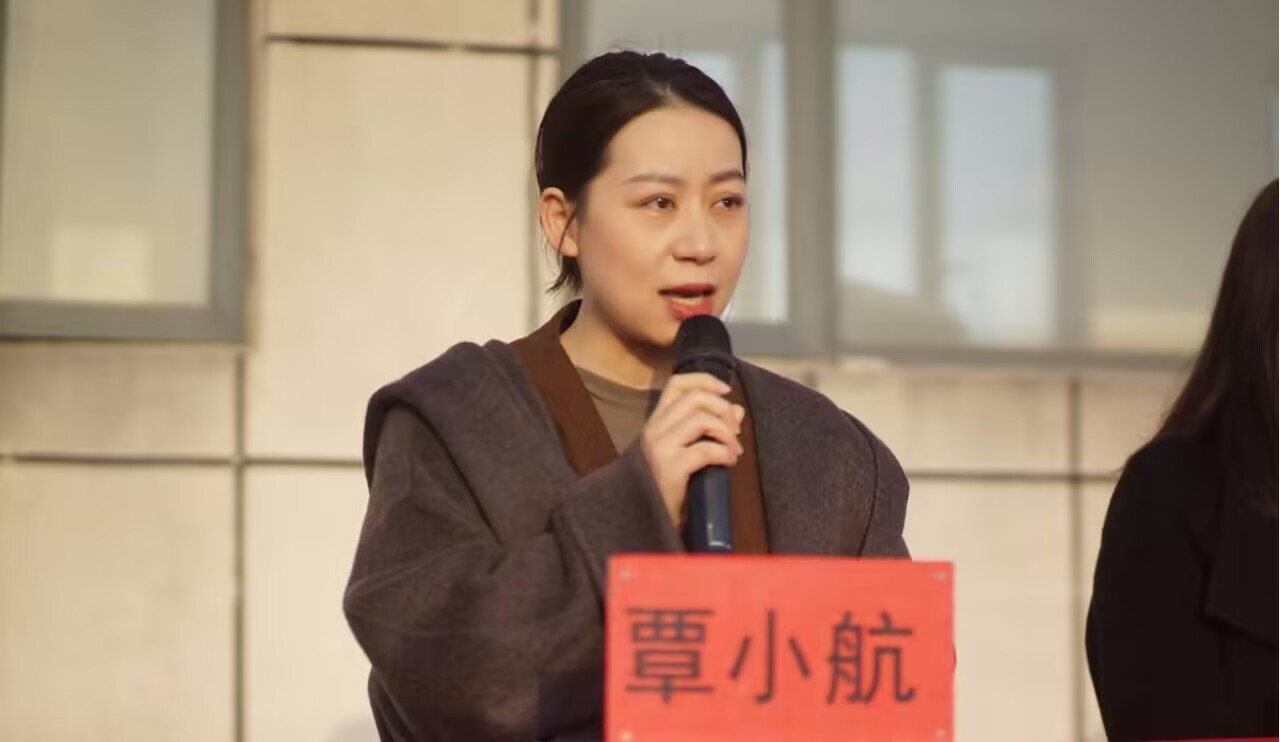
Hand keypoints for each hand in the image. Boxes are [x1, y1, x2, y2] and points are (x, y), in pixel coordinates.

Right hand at [639, 373, 744, 525]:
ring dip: (726, 433)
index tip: (726, 390)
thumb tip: (738, 409)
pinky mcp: (670, 467)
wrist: (646, 521)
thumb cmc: (668, 486)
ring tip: (735, 450)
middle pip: (694, 398)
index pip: (677, 384)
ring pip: (701, 419)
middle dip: (722, 408)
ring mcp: (660, 447)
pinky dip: (725, 453)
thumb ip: (711, 429)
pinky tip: (729, 463)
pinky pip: (706, 449)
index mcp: (656, 422)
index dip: (704, 380)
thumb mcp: (688, 452)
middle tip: (735, 430)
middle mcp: (654, 429)